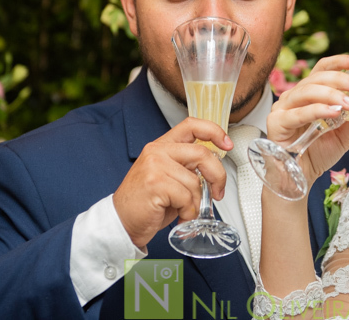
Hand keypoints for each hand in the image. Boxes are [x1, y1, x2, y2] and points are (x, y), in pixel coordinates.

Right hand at [113, 117, 231, 248]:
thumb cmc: (147, 203)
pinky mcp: (155, 183)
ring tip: (184, 211)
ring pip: (194, 182)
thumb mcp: (168, 177)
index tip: (227, 144)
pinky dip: (187, 212)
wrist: (122, 222)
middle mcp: (157, 151)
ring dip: (195, 203)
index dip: (214, 132)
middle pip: (202, 154)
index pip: (191, 125)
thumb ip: (186, 167)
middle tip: (218, 192)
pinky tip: (178, 215)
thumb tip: (213, 171)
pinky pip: (186, 197)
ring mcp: (155, 166)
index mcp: (162, 146)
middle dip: (217, 176)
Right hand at [266, 54, 348, 182]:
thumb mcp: (345, 135)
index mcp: (310, 94)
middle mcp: (294, 96)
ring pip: (307, 91)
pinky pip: (297, 113)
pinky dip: (317, 110)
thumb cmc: (318, 153)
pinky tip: (333, 113)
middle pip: (316, 78)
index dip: (340, 62)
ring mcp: (283, 108)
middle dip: (341, 79)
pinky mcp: (276, 123)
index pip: (323, 69)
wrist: (300, 177)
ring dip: (331, 94)